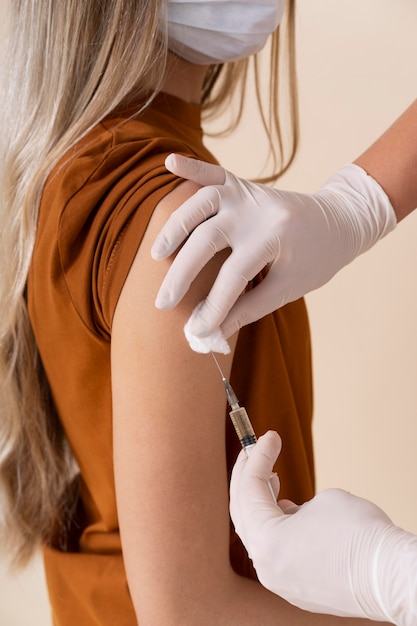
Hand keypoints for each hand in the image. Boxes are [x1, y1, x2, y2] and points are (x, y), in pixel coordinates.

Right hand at [152, 155, 395, 340]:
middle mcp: (258, 211)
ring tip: (157, 255)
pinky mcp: (243, 184)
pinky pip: (213, 172)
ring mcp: (248, 193)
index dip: (214, 306)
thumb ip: (248, 309)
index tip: (198, 330)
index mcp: (276, 238)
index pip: (234, 276)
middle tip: (162, 303)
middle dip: (182, 274)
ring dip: (176, 227)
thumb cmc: (316, 259)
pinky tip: (170, 162)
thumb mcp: (289, 289)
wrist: (339, 220)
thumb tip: (211, 334)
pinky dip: (191, 167)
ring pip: (202, 203)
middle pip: (208, 239)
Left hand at [230, 431, 416, 623]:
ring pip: (259, 535)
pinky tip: (286, 511)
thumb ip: (293, 503)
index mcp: (266, 540)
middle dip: (248, 478)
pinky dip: (276, 529)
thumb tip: (287, 511)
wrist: (391, 576)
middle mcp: (266, 566)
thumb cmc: (360, 534)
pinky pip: (277, 553)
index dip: (259, 457)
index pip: (251, 489)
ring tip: (271, 478)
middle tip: (255, 451)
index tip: (269, 436)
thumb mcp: (323, 500)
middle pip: (245, 513)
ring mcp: (281, 581)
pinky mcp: (297, 589)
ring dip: (261, 503)